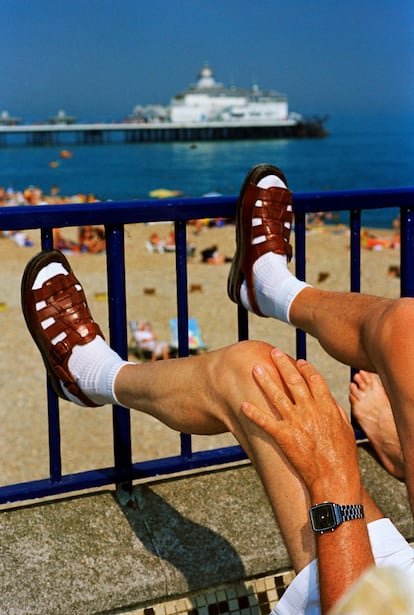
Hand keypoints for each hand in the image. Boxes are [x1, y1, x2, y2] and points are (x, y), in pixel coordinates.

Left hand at [242, 348, 359, 500]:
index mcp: (326, 406)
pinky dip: (253, 412)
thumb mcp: (345, 429)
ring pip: (277, 396)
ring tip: (256, 368)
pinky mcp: (284, 436)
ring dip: (265, 381)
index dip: (305, 369)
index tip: (298, 361)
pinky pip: (265, 421)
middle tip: (274, 353)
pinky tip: (243, 404)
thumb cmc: (343, 457)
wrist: (334, 477)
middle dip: (283, 364)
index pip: (314, 380)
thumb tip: (328, 399)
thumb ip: (335, 411)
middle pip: (294, 381)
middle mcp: (310, 410)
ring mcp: (296, 422)